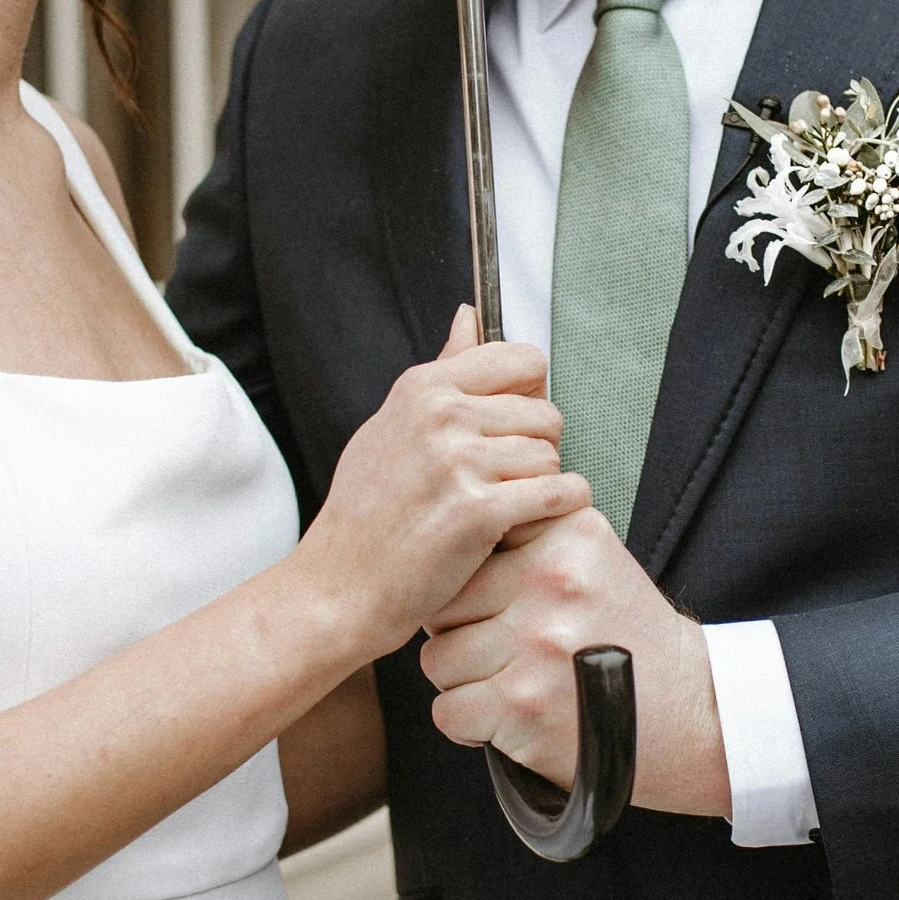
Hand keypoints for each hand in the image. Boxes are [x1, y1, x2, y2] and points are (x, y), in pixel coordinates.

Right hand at [303, 310, 589, 657]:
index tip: (513, 428)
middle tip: (505, 482)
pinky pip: (559, 495)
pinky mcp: (480, 511)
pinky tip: (529, 525)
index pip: (523, 361)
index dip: (530, 397)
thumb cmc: (365, 512)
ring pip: (550, 457)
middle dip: (537, 450)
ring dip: (540, 487)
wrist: (339, 585)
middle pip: (546, 414)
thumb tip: (469, 314)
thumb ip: (442, 372)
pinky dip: (558, 511)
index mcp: (423, 387)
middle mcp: (442, 415)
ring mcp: (460, 462)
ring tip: (503, 509)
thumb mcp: (391, 424)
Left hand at [418, 508, 731, 817]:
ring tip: (512, 684)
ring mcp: (537, 644)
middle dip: (462, 633)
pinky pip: (448, 711)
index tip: (499, 602)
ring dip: (464, 682)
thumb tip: (440, 546)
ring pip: (438, 659)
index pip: (472, 543)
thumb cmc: (630, 639)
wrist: (694, 715)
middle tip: (504, 653)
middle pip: (445, 603)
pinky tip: (511, 720)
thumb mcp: (596, 562)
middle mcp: (552, 581)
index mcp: (569, 535)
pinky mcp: (525, 705)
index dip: (474, 581)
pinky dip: (471, 726)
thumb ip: (529, 541)